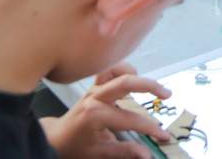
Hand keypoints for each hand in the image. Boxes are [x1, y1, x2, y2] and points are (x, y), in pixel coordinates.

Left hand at [41, 63, 173, 158]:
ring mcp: (94, 89)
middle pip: (126, 82)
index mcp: (96, 115)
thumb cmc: (75, 147)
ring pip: (117, 70)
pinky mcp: (94, 85)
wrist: (54, 139)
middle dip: (150, 86)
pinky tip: (132, 80)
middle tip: (167, 95)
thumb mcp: (98, 154)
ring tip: (151, 86)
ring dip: (136, 75)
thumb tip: (147, 155)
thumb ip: (124, 152)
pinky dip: (122, 70)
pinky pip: (109, 70)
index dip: (151, 128)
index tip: (164, 135)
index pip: (131, 119)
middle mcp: (95, 97)